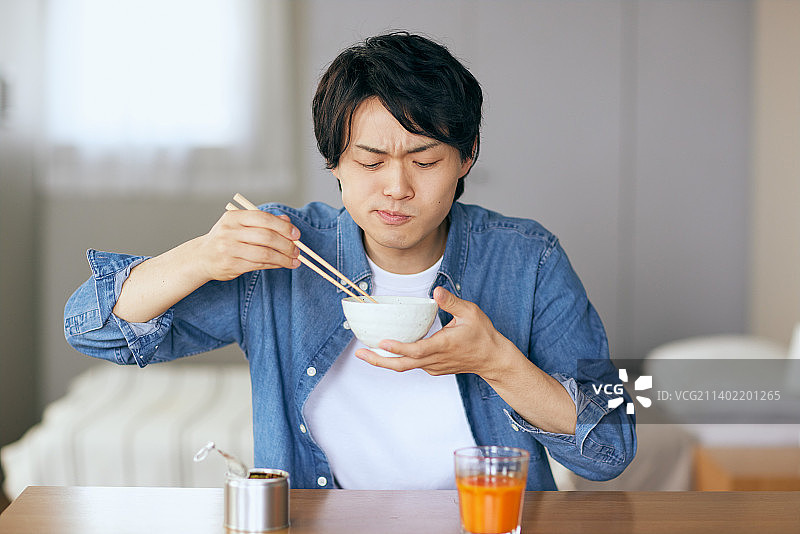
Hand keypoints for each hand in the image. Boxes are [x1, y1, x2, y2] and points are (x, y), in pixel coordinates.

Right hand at [197, 209, 300, 280]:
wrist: (202, 257)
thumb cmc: (227, 238)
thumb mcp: (241, 225)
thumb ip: (264, 222)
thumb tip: (287, 222)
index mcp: (234, 217)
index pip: (263, 218)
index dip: (283, 227)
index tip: (296, 235)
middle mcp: (230, 231)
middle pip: (266, 237)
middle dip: (286, 245)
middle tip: (297, 251)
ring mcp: (229, 249)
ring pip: (264, 254)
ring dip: (283, 259)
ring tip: (294, 261)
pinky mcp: (231, 265)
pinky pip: (258, 265)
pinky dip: (274, 265)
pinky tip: (281, 264)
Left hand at [355, 286, 518, 378]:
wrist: (493, 359)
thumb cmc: (483, 335)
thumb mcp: (471, 313)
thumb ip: (452, 302)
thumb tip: (436, 290)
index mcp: (443, 346)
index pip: (416, 350)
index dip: (398, 347)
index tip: (381, 343)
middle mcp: (435, 360)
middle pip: (402, 365)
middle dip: (379, 361)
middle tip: (359, 354)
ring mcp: (433, 366)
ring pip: (405, 367)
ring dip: (385, 361)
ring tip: (365, 352)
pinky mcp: (433, 368)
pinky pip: (412, 365)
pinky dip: (397, 359)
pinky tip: (386, 351)